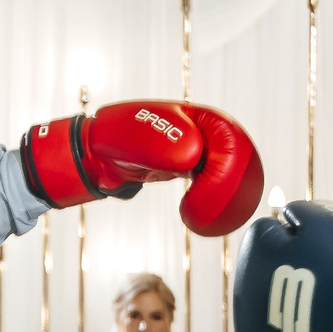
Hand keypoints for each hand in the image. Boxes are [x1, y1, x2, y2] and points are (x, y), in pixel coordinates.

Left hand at [20, 101, 263, 235]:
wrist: (98, 155)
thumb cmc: (115, 140)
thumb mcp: (141, 141)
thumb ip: (167, 147)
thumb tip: (193, 157)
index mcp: (196, 116)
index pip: (230, 137)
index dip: (229, 164)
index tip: (209, 186)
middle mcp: (201, 131)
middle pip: (234, 159)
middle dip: (228, 186)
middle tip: (208, 207)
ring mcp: (195, 150)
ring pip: (223, 174)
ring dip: (219, 196)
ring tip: (200, 214)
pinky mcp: (187, 168)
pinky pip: (208, 184)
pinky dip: (207, 201)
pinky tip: (193, 214)